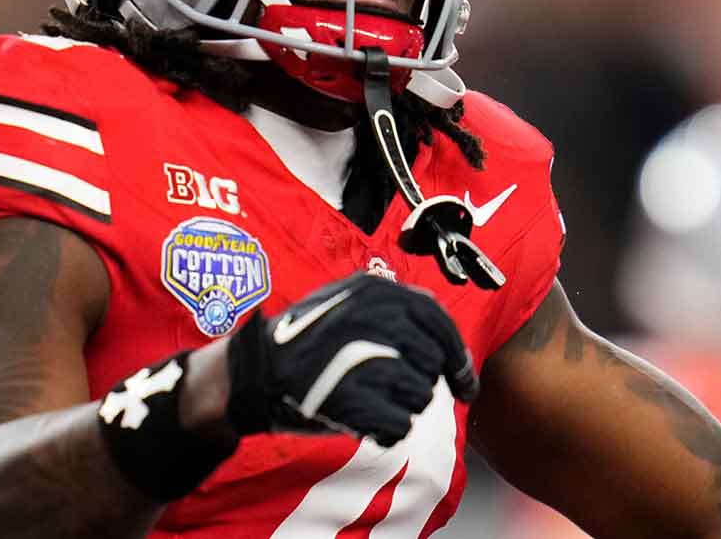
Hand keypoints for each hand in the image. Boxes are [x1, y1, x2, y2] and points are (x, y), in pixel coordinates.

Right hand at [224, 272, 477, 445]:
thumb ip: (395, 307)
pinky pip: (401, 425)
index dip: (459, 358)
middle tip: (387, 387)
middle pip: (433, 363)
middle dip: (419, 381)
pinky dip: (386, 429)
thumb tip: (444, 335)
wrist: (253, 371)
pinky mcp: (354, 401)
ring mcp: (366, 359)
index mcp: (377, 292)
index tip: (466, 383)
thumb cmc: (305, 339)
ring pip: (421, 396)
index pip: (439, 323)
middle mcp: (377, 320)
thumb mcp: (347, 300)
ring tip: (366, 397)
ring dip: (401, 405)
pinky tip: (362, 419)